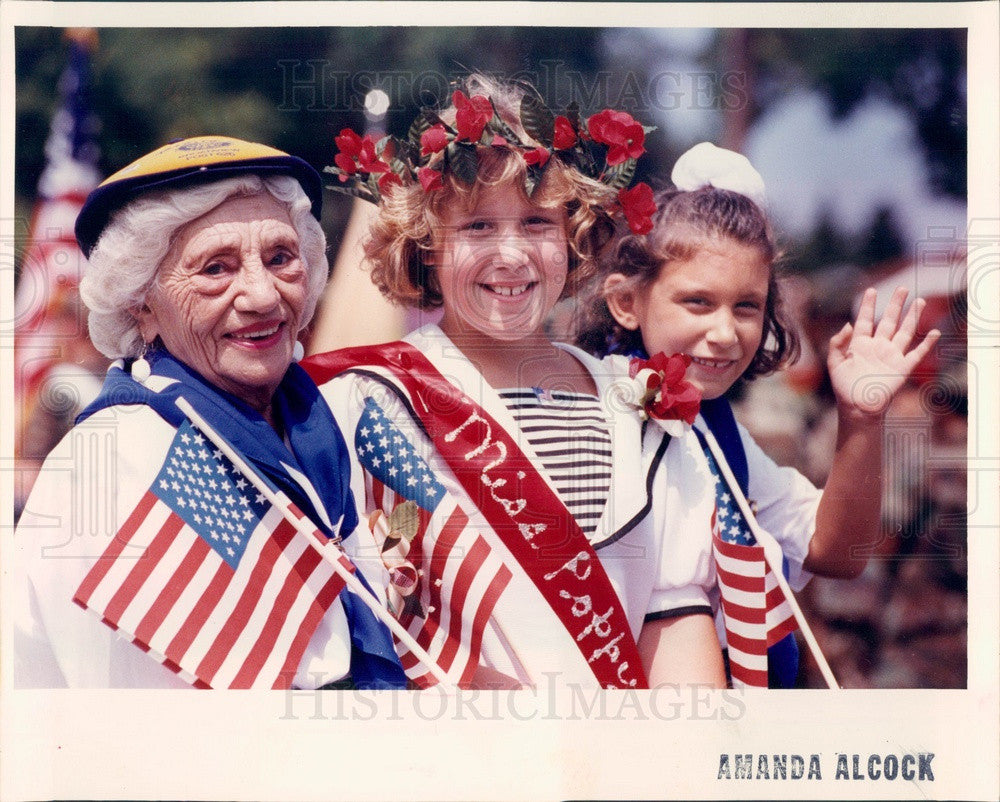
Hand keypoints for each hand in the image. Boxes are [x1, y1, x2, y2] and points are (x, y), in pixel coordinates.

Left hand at [827, 286, 940, 416]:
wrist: (857, 407)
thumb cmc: (843, 387)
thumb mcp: (834, 364)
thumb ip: (837, 343)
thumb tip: (848, 324)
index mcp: (860, 344)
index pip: (865, 320)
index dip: (868, 306)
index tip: (871, 290)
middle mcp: (878, 347)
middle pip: (889, 321)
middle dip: (896, 305)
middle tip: (902, 289)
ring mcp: (891, 356)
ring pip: (904, 332)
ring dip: (912, 317)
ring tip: (919, 301)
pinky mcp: (902, 368)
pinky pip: (917, 353)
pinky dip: (926, 343)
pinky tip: (934, 332)